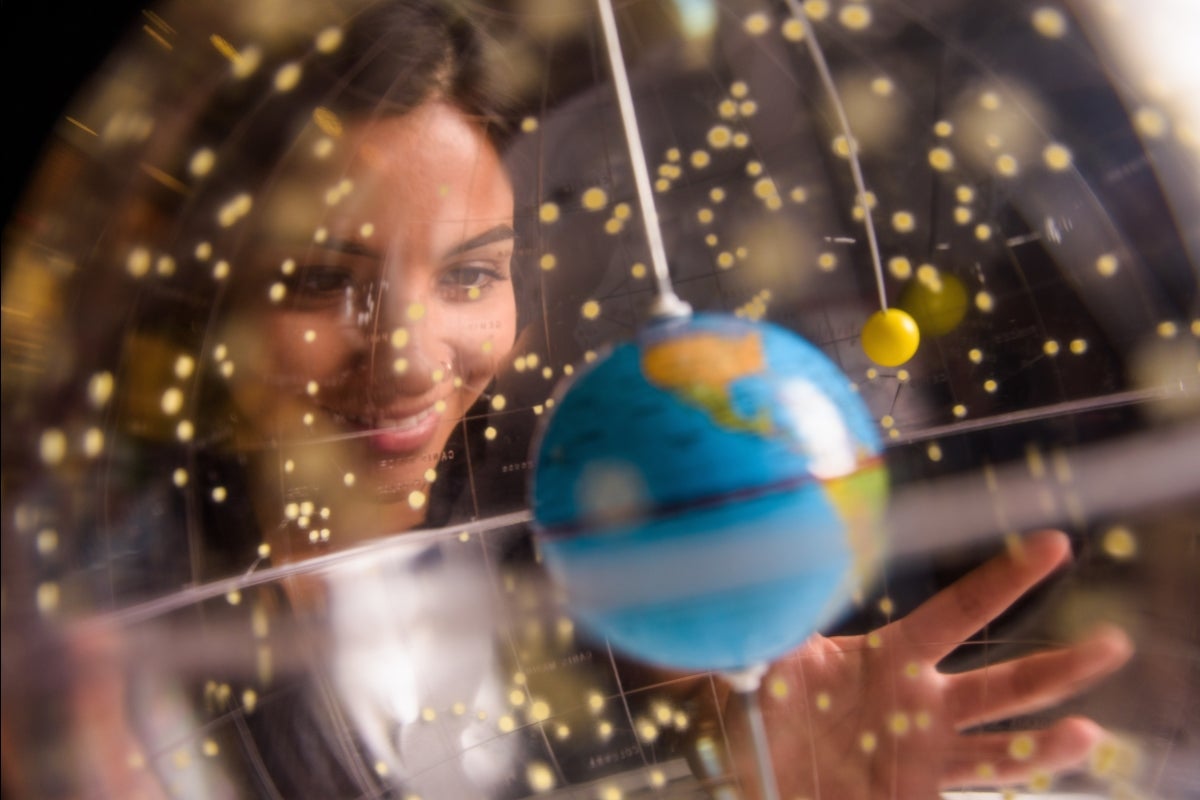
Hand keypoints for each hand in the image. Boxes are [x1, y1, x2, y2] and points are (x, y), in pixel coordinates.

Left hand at [728, 529, 1132, 798]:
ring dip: (1050, 744)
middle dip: (1062, 666)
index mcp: (894, 656)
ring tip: (1087, 734)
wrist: (764, 774)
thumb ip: (777, 618)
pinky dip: (1018, 776)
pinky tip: (1055, 771)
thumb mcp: (771, 659)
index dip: (1006, 579)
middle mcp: (924, 701)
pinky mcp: (919, 793)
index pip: (961, 610)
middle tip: (1113, 644)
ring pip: (1005, 746)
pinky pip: (979, 787)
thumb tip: (767, 560)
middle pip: (1006, 682)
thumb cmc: (769, 708)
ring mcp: (928, 752)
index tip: (1055, 544)